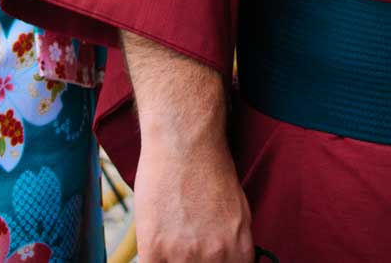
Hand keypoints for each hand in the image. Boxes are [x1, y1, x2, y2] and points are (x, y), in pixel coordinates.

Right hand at [134, 129, 253, 262]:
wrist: (184, 139)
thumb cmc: (210, 167)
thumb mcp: (239, 211)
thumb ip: (234, 244)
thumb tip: (226, 261)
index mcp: (239, 250)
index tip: (204, 260)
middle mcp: (215, 257)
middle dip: (192, 261)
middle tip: (185, 243)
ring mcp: (184, 255)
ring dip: (170, 258)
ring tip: (170, 235)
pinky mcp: (154, 248)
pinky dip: (151, 257)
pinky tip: (154, 242)